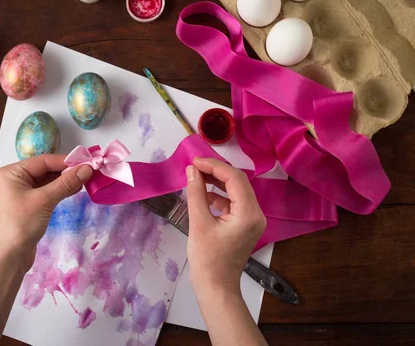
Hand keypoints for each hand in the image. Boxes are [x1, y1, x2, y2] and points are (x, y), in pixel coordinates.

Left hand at [0, 154, 92, 266]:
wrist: (10, 256)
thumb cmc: (22, 224)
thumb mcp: (45, 200)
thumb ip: (66, 182)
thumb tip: (86, 169)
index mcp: (12, 173)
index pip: (43, 161)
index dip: (66, 161)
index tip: (87, 162)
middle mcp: (15, 179)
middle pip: (46, 169)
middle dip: (67, 171)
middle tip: (89, 171)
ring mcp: (22, 192)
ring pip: (48, 181)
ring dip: (66, 181)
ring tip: (86, 179)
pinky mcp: (29, 204)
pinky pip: (47, 191)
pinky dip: (61, 190)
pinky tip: (75, 189)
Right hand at [185, 157, 265, 292]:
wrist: (216, 288)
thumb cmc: (207, 259)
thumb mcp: (199, 223)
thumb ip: (196, 193)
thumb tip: (192, 170)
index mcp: (249, 213)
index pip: (234, 178)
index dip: (214, 166)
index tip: (194, 161)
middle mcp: (256, 214)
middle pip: (238, 182)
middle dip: (216, 171)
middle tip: (194, 166)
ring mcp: (252, 220)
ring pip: (236, 191)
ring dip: (216, 182)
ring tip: (195, 177)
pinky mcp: (244, 225)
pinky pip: (233, 203)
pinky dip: (218, 196)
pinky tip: (202, 194)